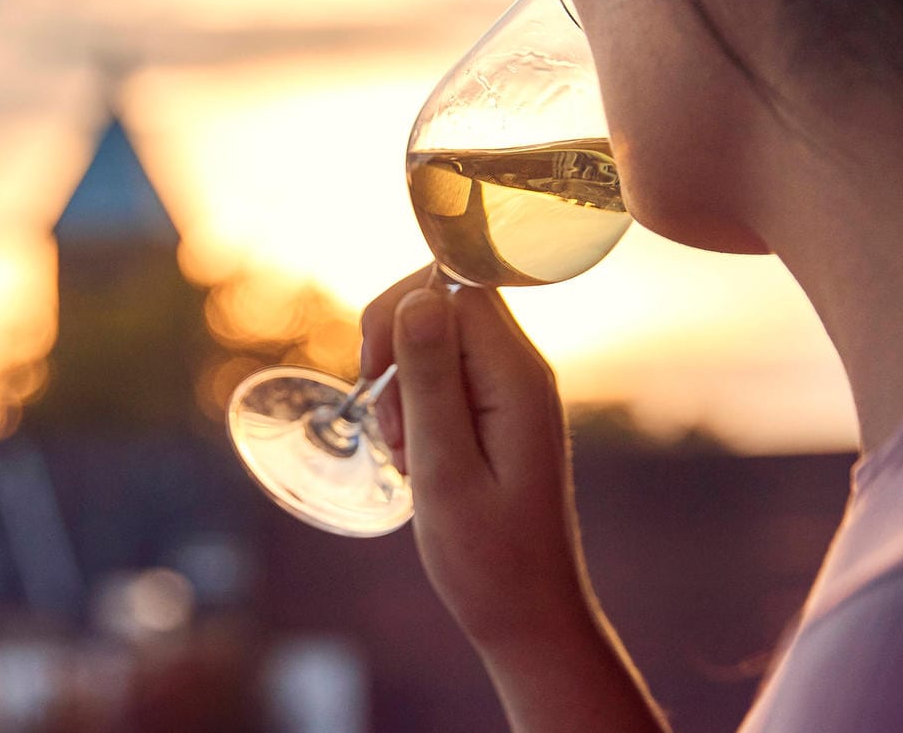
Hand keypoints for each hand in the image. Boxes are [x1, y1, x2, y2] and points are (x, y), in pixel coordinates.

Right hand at [362, 269, 594, 647]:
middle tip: (395, 427)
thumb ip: (431, 380)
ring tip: (411, 456)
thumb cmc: (488, 559)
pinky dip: (417, 408)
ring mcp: (515, 392)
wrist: (529, 617)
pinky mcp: (502, 413)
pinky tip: (420, 460)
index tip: (373, 373)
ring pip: (439, 342)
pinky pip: (448, 377)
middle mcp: (524, 372)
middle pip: (445, 304)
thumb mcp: (444, 470)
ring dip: (404, 387)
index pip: (453, 285)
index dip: (400, 312)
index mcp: (518, 378)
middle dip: (397, 351)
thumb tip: (418, 297)